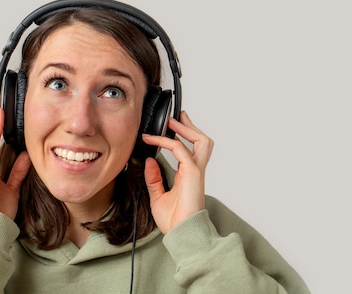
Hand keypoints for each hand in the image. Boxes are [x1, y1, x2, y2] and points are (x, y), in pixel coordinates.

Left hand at [143, 111, 212, 233]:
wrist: (181, 234)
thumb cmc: (174, 221)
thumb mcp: (157, 196)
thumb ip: (154, 178)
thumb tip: (149, 161)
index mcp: (189, 175)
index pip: (190, 149)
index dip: (181, 136)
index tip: (168, 128)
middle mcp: (195, 171)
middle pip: (201, 141)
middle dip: (190, 126)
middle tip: (177, 117)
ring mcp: (195, 171)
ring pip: (201, 141)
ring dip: (186, 128)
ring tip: (172, 121)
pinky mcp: (192, 173)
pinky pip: (181, 149)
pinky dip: (167, 141)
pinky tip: (154, 139)